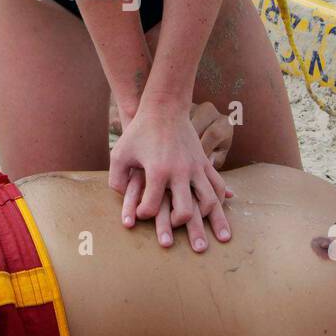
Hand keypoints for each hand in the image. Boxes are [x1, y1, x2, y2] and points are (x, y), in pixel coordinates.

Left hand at [108, 100, 231, 251]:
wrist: (164, 108)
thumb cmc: (139, 132)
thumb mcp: (119, 154)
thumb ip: (117, 179)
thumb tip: (123, 202)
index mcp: (157, 171)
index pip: (150, 206)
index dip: (142, 215)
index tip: (140, 214)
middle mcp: (179, 172)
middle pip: (184, 212)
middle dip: (177, 226)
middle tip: (171, 227)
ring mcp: (195, 166)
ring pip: (208, 201)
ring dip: (205, 218)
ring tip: (202, 226)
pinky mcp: (204, 161)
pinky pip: (217, 184)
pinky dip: (218, 198)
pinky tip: (215, 207)